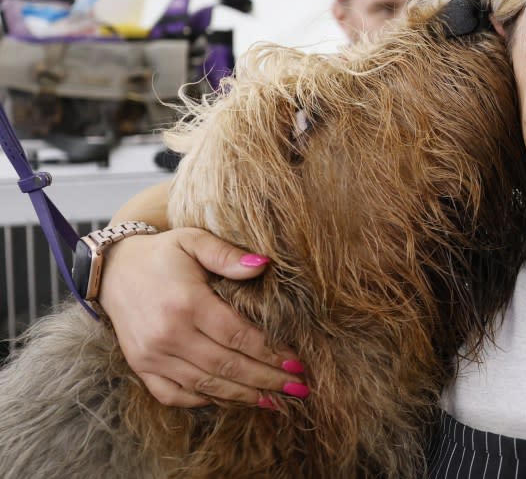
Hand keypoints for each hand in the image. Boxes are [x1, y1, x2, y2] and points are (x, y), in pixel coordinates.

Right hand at [98, 227, 307, 407]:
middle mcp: (169, 334)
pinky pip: (174, 395)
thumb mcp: (194, 240)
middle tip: (297, 389)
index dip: (270, 352)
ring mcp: (152, 355)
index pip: (238, 336)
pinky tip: (231, 400)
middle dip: (267, 380)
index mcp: (187, 303)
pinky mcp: (140, 366)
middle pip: (227, 366)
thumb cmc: (162, 253)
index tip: (297, 362)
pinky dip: (203, 401)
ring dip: (243, 396)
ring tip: (275, 401)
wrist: (111, 268)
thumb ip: (227, 254)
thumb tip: (263, 265)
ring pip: (205, 386)